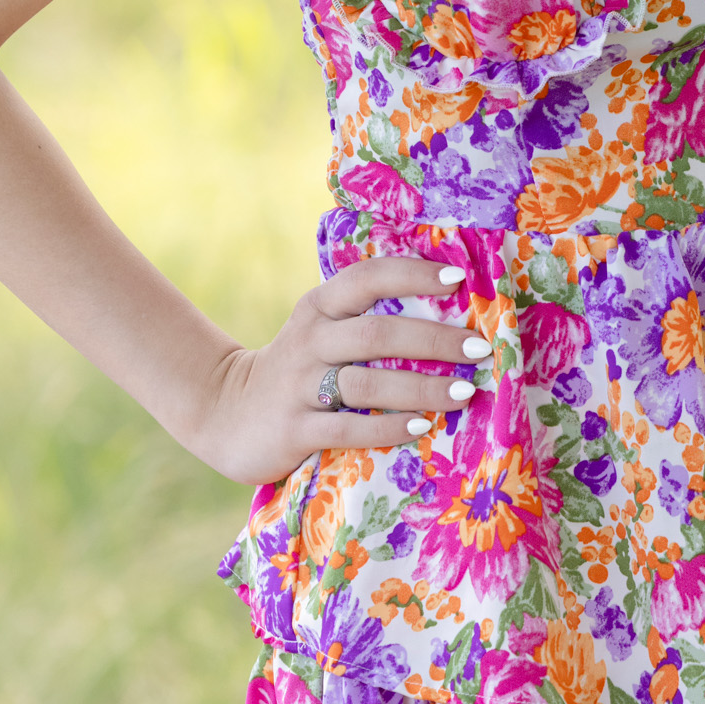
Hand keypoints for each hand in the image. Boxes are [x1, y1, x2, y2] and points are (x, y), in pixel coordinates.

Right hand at [189, 256, 489, 485]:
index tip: (459, 279)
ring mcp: (300, 385)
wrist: (226, 412)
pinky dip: (389, 428)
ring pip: (367, 383)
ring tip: (464, 392)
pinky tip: (422, 427)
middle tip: (478, 349)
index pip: (368, 278)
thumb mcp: (321, 330)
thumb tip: (448, 309)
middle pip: (377, 333)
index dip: (413, 274)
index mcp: (319, 306)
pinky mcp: (294, 429)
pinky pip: (349, 428)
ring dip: (421, 387)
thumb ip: (366, 318)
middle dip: (433, 339)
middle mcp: (310, 340)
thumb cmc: (298, 369)